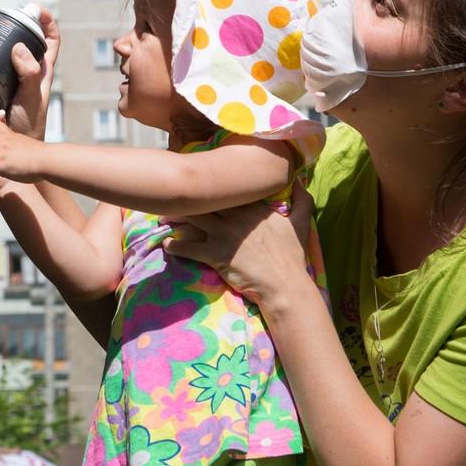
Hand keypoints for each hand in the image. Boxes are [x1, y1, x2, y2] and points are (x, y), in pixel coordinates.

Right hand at [6, 5, 58, 138]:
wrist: (15, 149)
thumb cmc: (29, 123)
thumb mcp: (31, 97)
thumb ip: (29, 74)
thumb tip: (19, 46)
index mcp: (40, 69)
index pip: (49, 39)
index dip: (45, 21)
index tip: (33, 8)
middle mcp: (24, 69)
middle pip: (14, 39)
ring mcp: (7, 78)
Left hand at [163, 183, 314, 308]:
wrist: (285, 286)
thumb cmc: (292, 256)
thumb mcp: (302, 223)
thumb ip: (303, 200)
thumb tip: (301, 180)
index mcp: (253, 207)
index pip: (226, 187)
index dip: (210, 183)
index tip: (197, 180)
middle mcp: (236, 216)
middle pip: (204, 200)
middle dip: (186, 198)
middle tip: (170, 197)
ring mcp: (225, 235)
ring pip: (192, 219)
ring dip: (174, 219)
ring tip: (162, 218)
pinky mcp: (216, 255)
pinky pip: (188, 248)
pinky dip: (175, 246)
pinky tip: (167, 246)